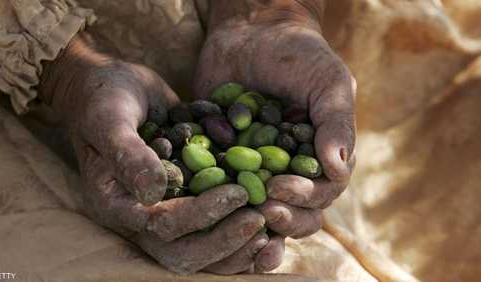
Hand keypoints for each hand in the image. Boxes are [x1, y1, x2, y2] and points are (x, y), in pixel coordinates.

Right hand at [39, 32, 268, 273]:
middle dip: (224, 241)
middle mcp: (143, 215)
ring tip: (271, 226)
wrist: (114, 89)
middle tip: (259, 219)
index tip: (237, 193)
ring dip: (237, 245)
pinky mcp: (187, 198)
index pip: (161, 226)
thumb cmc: (103, 99)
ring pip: (202, 249)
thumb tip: (154, 192)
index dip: (200, 216)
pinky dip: (242, 233)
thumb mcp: (109, 119)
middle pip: (184, 252)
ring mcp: (168, 208)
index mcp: (118, 204)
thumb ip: (128, 154)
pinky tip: (273, 224)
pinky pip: (214, 228)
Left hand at [195, 0, 355, 270]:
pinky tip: (205, 210)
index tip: (281, 189)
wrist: (251, 31)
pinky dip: (214, 204)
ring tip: (235, 220)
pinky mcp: (223, 162)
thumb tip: (338, 169)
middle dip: (280, 218)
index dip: (304, 199)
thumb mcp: (328, 82)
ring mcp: (255, 169)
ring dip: (249, 224)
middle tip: (261, 210)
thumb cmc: (298, 55)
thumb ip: (336, 124)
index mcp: (320, 158)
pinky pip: (220, 190)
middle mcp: (290, 170)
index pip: (322, 194)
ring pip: (258, 211)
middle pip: (293, 212)